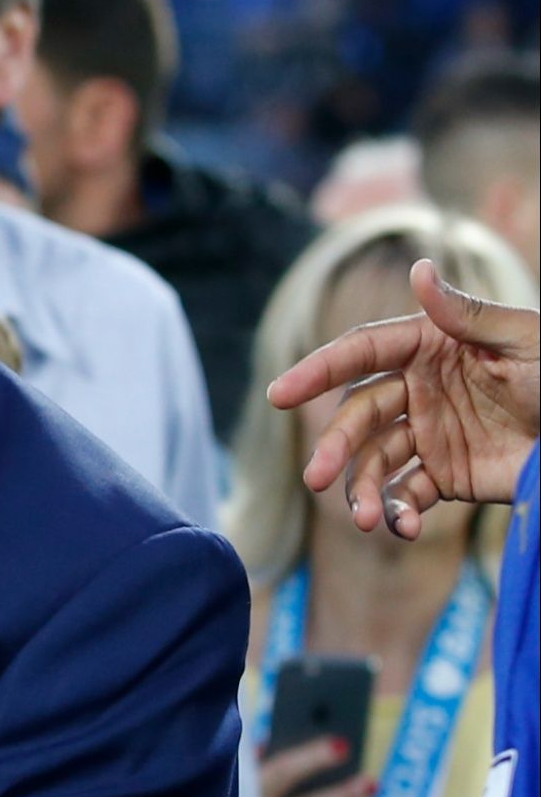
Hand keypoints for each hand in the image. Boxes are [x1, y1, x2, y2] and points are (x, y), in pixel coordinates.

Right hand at [269, 259, 539, 538]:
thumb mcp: (524, 341)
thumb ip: (467, 313)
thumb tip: (417, 268)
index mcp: (430, 347)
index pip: (360, 353)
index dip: (317, 371)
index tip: (280, 394)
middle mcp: (420, 389)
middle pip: (357, 415)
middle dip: (334, 448)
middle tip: (315, 478)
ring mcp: (429, 434)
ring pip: (374, 460)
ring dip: (361, 489)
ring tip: (365, 521)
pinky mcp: (445, 475)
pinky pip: (407, 494)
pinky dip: (398, 513)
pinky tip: (404, 528)